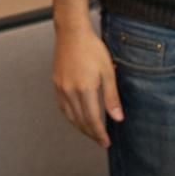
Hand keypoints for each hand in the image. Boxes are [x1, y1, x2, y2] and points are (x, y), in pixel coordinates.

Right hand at [52, 26, 122, 146]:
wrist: (72, 33)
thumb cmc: (92, 49)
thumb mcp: (108, 72)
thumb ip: (112, 97)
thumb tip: (117, 118)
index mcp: (85, 89)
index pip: (92, 119)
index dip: (100, 134)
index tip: (106, 142)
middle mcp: (70, 91)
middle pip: (80, 120)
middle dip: (91, 133)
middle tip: (100, 141)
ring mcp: (61, 87)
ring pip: (69, 115)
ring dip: (80, 127)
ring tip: (90, 132)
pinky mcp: (56, 83)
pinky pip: (62, 106)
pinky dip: (70, 116)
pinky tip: (76, 117)